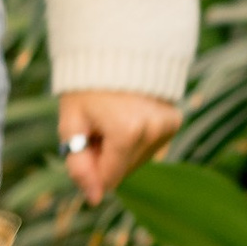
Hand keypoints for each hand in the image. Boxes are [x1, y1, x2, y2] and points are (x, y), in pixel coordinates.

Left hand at [56, 90, 177, 208]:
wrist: (115, 47)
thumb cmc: (87, 84)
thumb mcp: (72, 123)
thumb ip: (78, 164)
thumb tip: (93, 198)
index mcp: (127, 132)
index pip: (108, 178)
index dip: (90, 166)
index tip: (83, 139)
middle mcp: (154, 131)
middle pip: (123, 171)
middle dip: (105, 157)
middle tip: (96, 125)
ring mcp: (168, 126)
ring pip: (136, 161)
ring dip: (119, 149)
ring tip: (111, 117)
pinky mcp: (175, 122)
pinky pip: (149, 147)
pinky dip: (134, 140)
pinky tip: (126, 116)